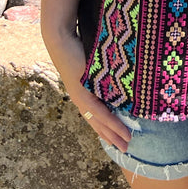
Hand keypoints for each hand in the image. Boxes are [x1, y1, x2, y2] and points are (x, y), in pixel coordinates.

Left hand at [44, 28, 131, 151]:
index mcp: (82, 93)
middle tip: (126, 149)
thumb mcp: (92, 63)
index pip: (95, 116)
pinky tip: (120, 129)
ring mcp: (80, 97)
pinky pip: (98, 111)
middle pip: (97, 123)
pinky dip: (110, 121)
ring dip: (114, 133)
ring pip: (99, 121)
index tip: (118, 138)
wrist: (61, 40)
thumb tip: (117, 74)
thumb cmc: (77, 46)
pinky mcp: (82, 92)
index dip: (106, 128)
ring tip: (127, 143)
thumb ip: (102, 72)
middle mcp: (80, 99)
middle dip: (112, 137)